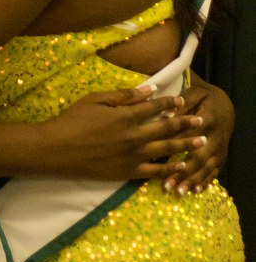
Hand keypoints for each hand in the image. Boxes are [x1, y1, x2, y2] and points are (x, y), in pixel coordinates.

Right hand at [43, 85, 206, 182]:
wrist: (59, 149)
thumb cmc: (75, 120)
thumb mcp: (96, 99)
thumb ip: (123, 96)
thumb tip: (148, 89)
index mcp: (126, 115)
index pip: (154, 107)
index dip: (169, 102)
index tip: (182, 100)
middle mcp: (134, 136)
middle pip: (166, 128)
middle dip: (185, 123)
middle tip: (201, 121)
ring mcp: (133, 156)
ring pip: (165, 149)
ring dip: (184, 145)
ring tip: (200, 142)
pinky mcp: (128, 172)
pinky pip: (154, 171)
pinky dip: (168, 168)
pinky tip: (179, 165)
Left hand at [162, 75, 233, 195]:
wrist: (225, 106)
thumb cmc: (204, 98)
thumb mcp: (195, 92)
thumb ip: (182, 102)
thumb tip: (166, 113)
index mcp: (208, 119)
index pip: (190, 135)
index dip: (176, 146)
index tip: (160, 157)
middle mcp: (216, 137)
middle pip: (199, 157)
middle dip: (183, 172)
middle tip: (168, 184)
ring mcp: (220, 149)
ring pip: (206, 167)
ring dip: (192, 180)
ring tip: (178, 192)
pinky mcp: (222, 156)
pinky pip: (215, 171)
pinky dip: (206, 181)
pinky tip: (196, 191)